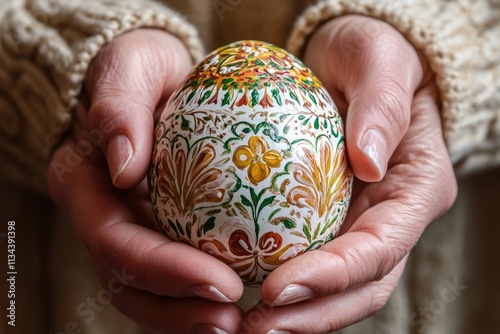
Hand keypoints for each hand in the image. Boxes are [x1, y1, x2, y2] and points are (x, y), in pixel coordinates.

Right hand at [48, 29, 243, 332]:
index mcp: (85, 184)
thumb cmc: (142, 68)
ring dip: (190, 315)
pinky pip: (176, 270)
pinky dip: (201, 293)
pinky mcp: (159, 228)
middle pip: (129, 281)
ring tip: (239, 324)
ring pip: (149, 290)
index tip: (219, 282)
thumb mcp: (132, 66)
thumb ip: (119, 107)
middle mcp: (103, 215)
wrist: (154, 78)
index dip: (164, 270)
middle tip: (232, 320)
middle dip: (178, 308)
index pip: (117, 240)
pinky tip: (245, 299)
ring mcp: (130, 226)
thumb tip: (124, 167)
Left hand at [241, 15, 456, 332]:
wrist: (354, 65)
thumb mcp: (379, 60)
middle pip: (362, 286)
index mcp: (416, 187)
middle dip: (312, 314)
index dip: (334, 276)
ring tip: (245, 326)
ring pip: (338, 289)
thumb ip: (381, 106)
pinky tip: (240, 290)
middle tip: (256, 328)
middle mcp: (393, 217)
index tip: (279, 289)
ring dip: (296, 315)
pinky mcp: (331, 222)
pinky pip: (309, 262)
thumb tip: (367, 161)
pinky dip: (283, 287)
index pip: (381, 247)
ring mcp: (362, 225)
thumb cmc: (370, 56)